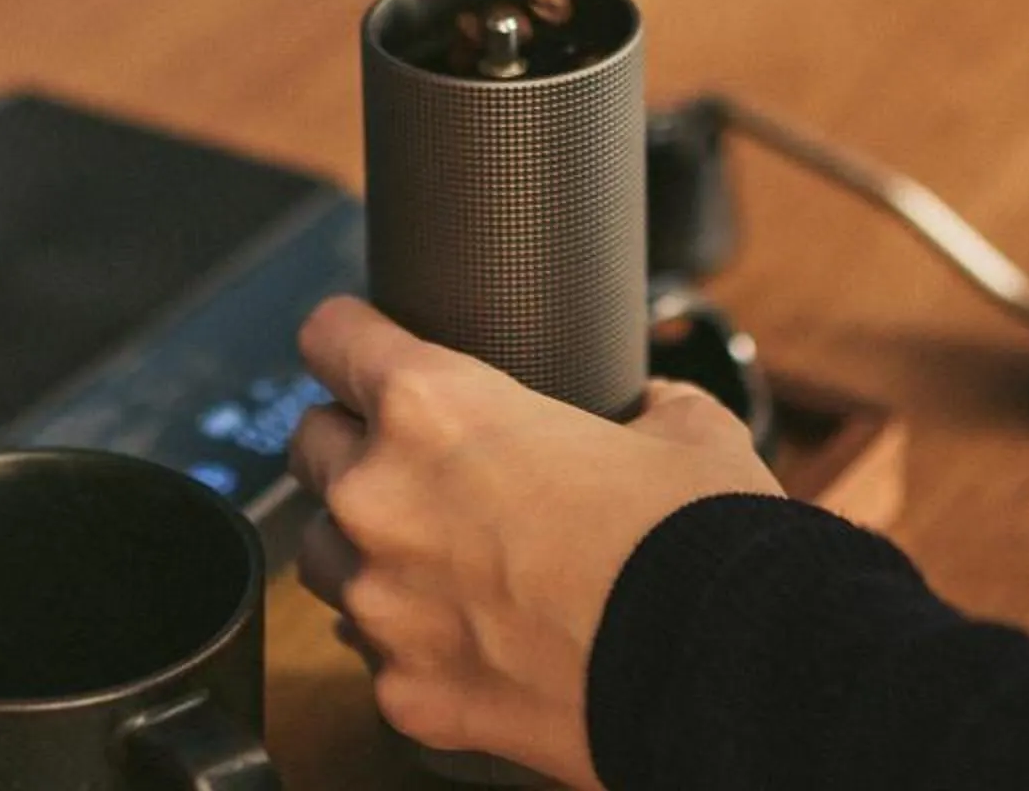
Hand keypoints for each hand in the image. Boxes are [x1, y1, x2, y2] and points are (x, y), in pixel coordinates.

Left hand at [290, 295, 782, 786]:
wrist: (720, 673)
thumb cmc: (694, 541)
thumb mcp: (683, 428)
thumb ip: (641, 402)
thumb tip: (649, 407)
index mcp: (432, 407)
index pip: (329, 336)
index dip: (348, 335)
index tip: (357, 346)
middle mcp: (381, 498)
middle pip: (308, 445)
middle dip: (352, 445)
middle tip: (418, 462)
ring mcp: (383, 605)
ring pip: (323, 556)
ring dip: (366, 547)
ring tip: (443, 557)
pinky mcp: (405, 694)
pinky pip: (374, 654)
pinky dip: (411, 642)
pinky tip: (471, 637)